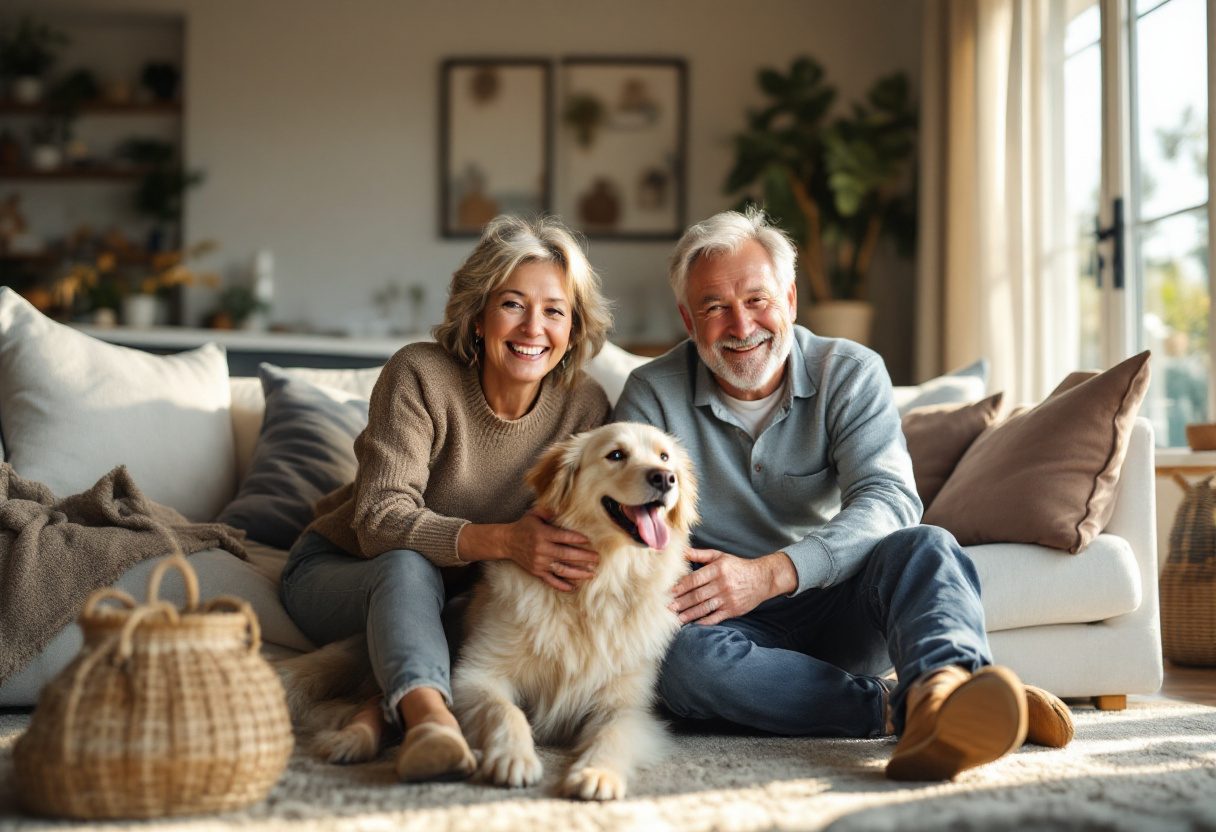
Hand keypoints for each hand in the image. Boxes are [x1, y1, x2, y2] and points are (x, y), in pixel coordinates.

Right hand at [501, 510, 598, 591]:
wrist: (507, 542)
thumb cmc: (524, 526)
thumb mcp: (534, 514)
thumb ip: (548, 510)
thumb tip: (562, 507)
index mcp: (542, 534)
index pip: (563, 537)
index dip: (577, 539)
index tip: (589, 541)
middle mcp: (542, 550)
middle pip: (566, 554)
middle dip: (583, 557)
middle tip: (597, 558)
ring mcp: (539, 563)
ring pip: (562, 569)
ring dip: (578, 572)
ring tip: (592, 573)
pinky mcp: (537, 572)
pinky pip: (551, 581)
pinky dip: (562, 585)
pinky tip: (574, 587)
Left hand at [668, 549, 794, 624]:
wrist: (762, 578)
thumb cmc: (737, 566)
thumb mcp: (719, 556)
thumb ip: (699, 555)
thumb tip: (680, 551)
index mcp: (718, 569)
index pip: (695, 579)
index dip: (680, 587)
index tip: (668, 592)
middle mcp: (722, 584)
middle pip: (697, 595)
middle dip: (681, 602)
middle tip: (666, 608)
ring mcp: (728, 598)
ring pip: (704, 607)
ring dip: (689, 614)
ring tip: (676, 619)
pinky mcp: (733, 610)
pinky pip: (716, 617)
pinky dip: (705, 621)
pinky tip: (694, 624)